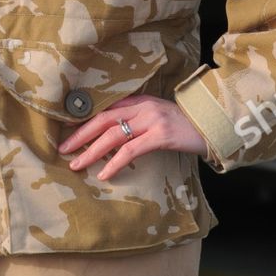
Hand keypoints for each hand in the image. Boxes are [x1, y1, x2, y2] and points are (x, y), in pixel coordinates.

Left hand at [58, 95, 210, 180]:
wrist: (212, 126)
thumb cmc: (184, 126)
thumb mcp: (157, 117)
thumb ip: (138, 120)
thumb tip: (113, 134)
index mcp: (139, 101)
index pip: (106, 110)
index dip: (84, 121)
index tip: (66, 132)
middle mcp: (142, 107)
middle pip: (103, 119)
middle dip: (80, 135)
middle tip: (62, 148)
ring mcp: (151, 120)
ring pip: (113, 135)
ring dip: (91, 151)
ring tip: (77, 164)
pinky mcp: (160, 136)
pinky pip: (131, 150)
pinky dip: (115, 163)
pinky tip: (105, 174)